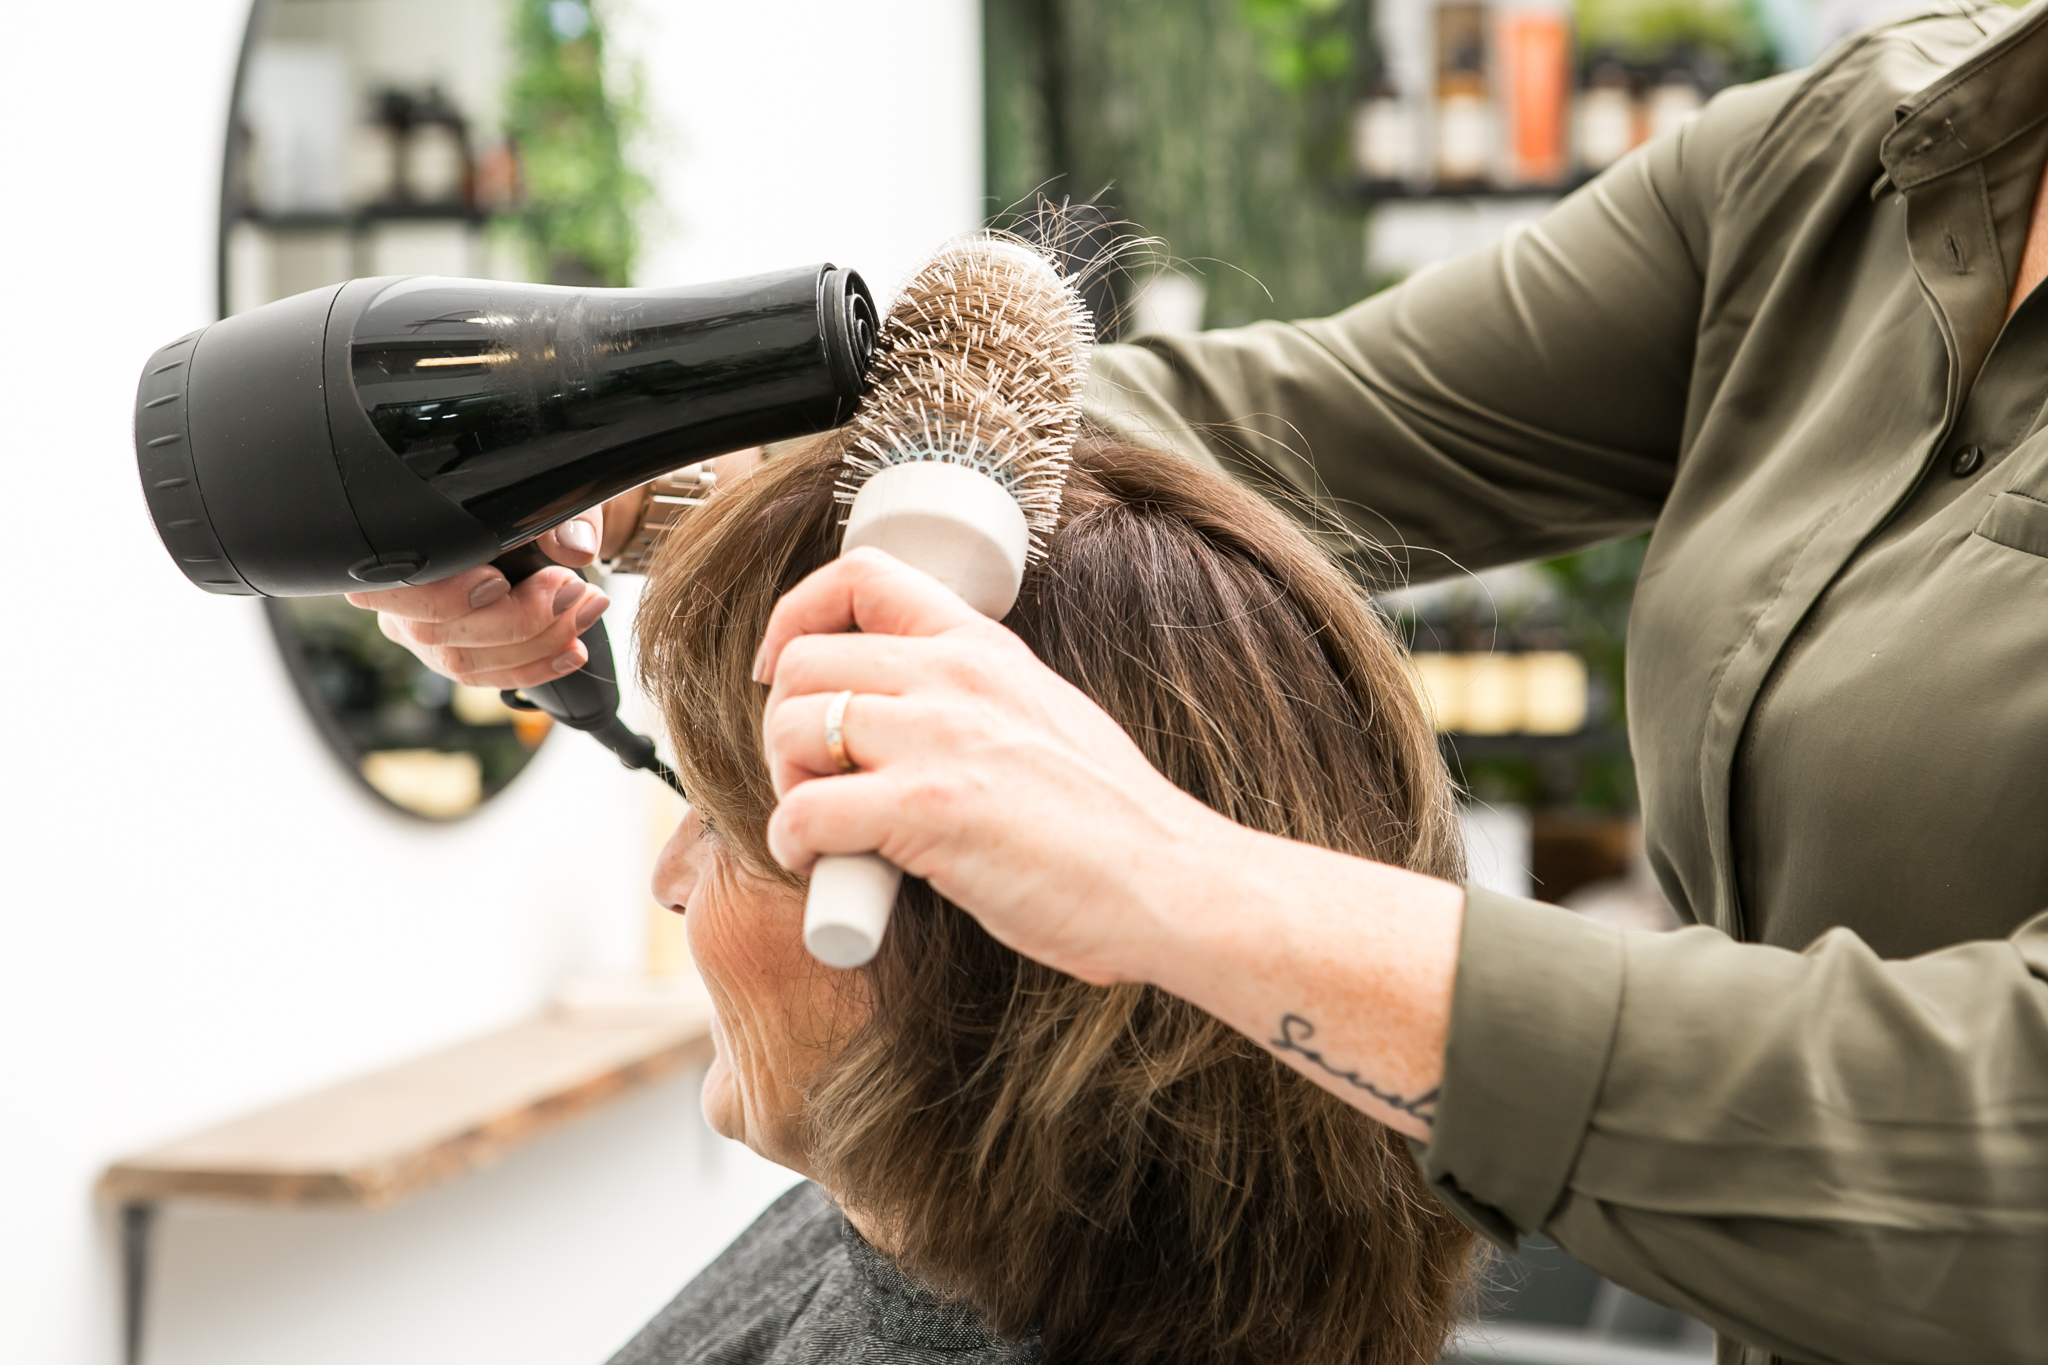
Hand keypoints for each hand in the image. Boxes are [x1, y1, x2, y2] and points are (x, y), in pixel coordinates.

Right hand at [345, 505, 617, 690]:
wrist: (544, 531)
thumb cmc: (533, 508)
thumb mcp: (552, 498)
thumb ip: (565, 516)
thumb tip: (576, 547)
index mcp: (398, 544)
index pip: (398, 582)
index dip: (447, 592)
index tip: (500, 583)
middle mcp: (398, 595)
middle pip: (433, 629)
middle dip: (514, 619)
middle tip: (570, 592)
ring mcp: (421, 633)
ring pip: (462, 661)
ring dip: (535, 644)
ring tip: (583, 611)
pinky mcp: (453, 657)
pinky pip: (486, 677)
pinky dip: (535, 668)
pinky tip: (572, 652)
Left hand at [755, 549, 1464, 1139]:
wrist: (1171, 882)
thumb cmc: (1112, 825)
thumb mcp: (1045, 716)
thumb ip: (974, 702)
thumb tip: (900, 722)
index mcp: (983, 649)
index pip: (861, 575)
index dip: (795, 616)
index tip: (779, 667)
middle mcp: (955, 677)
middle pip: (804, 663)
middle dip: (786, 727)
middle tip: (813, 779)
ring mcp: (940, 739)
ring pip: (793, 729)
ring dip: (788, 786)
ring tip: (824, 827)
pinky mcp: (926, 811)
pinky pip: (805, 814)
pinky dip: (795, 847)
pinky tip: (828, 868)